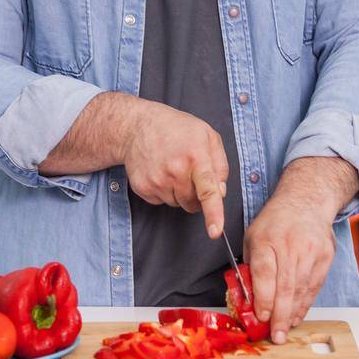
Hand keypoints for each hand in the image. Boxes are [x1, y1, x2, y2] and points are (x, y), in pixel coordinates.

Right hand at [121, 100, 228, 238]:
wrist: (137, 126)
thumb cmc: (177, 129)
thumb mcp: (208, 136)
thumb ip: (221, 164)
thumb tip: (221, 192)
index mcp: (196, 156)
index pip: (208, 190)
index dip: (213, 213)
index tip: (215, 232)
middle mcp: (175, 170)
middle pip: (193, 204)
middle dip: (195, 195)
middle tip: (188, 172)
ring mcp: (157, 180)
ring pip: (177, 204)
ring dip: (179, 192)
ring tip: (171, 167)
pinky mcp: (143, 188)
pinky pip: (161, 202)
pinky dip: (163, 191)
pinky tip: (159, 171)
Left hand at [244, 191, 336, 343]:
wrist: (306, 201)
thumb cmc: (274, 222)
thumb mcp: (252, 237)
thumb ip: (250, 266)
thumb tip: (247, 298)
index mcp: (267, 239)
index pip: (265, 273)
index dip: (264, 298)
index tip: (262, 316)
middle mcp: (290, 245)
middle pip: (285, 286)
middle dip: (280, 315)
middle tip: (276, 336)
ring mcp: (311, 251)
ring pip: (301, 289)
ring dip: (293, 313)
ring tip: (285, 330)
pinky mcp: (325, 256)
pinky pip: (314, 286)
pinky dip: (306, 304)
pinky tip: (298, 315)